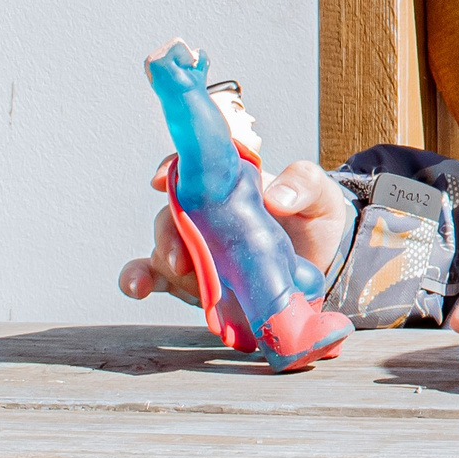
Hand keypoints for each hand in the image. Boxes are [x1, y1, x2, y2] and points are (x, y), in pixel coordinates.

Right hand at [119, 158, 351, 304]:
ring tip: (177, 273)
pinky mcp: (191, 278)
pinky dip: (138, 280)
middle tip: (182, 255)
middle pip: (172, 213)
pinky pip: (154, 277)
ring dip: (161, 260)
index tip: (162, 180)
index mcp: (230, 186)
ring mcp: (194, 247)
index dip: (173, 170)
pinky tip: (137, 287)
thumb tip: (276, 196)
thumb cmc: (312, 224)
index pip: (193, 170)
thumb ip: (305, 185)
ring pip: (161, 247)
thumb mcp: (321, 197)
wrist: (318, 271)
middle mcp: (205, 214)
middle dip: (170, 231)